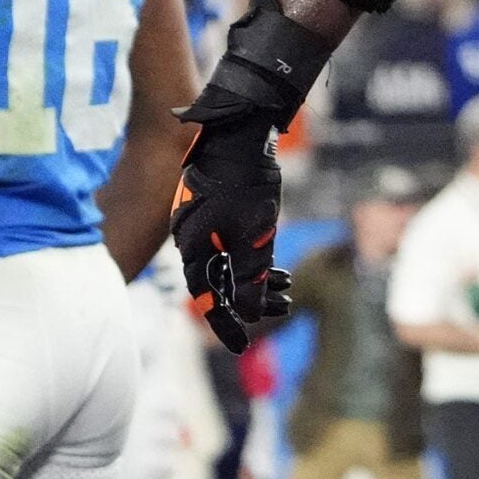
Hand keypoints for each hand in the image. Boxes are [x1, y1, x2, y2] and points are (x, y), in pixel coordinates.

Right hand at [171, 108, 292, 352]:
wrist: (241, 133)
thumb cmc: (245, 184)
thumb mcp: (254, 235)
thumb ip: (251, 276)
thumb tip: (250, 314)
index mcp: (192, 248)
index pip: (205, 298)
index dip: (224, 323)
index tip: (242, 346)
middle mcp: (192, 239)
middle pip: (219, 283)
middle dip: (251, 300)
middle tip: (283, 309)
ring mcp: (204, 225)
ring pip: (230, 264)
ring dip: (257, 280)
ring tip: (287, 290)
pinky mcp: (218, 212)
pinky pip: (233, 247)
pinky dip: (255, 259)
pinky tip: (279, 267)